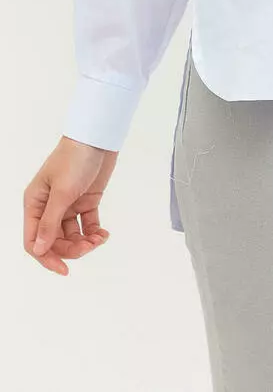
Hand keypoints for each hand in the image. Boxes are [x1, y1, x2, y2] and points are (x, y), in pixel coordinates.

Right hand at [24, 136, 116, 274]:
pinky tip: (104, 234)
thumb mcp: (61, 192)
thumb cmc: (74, 158)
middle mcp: (48, 206)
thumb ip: (50, 223)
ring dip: (85, 242)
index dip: (47, 257)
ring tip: (99, 239)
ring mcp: (67, 204)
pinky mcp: (86, 200)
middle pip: (54, 241)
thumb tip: (39, 249)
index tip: (64, 269)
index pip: (34, 241)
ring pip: (72, 235)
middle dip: (71, 249)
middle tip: (89, 247)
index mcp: (35, 204)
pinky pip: (87, 224)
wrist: (98, 137)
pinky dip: (95, 232)